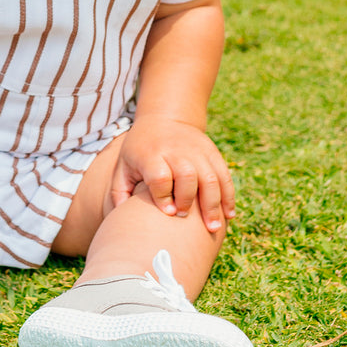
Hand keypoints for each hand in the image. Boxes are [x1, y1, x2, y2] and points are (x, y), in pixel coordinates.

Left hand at [111, 115, 234, 232]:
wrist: (163, 119)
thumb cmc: (139, 150)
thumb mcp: (124, 165)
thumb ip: (119, 191)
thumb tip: (119, 220)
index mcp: (151, 154)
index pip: (160, 176)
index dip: (164, 197)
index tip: (167, 213)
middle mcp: (176, 150)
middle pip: (187, 175)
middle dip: (187, 200)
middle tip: (184, 216)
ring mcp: (197, 150)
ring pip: (210, 177)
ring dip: (213, 204)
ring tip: (212, 228)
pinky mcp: (212, 152)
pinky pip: (224, 175)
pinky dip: (228, 196)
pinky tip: (228, 215)